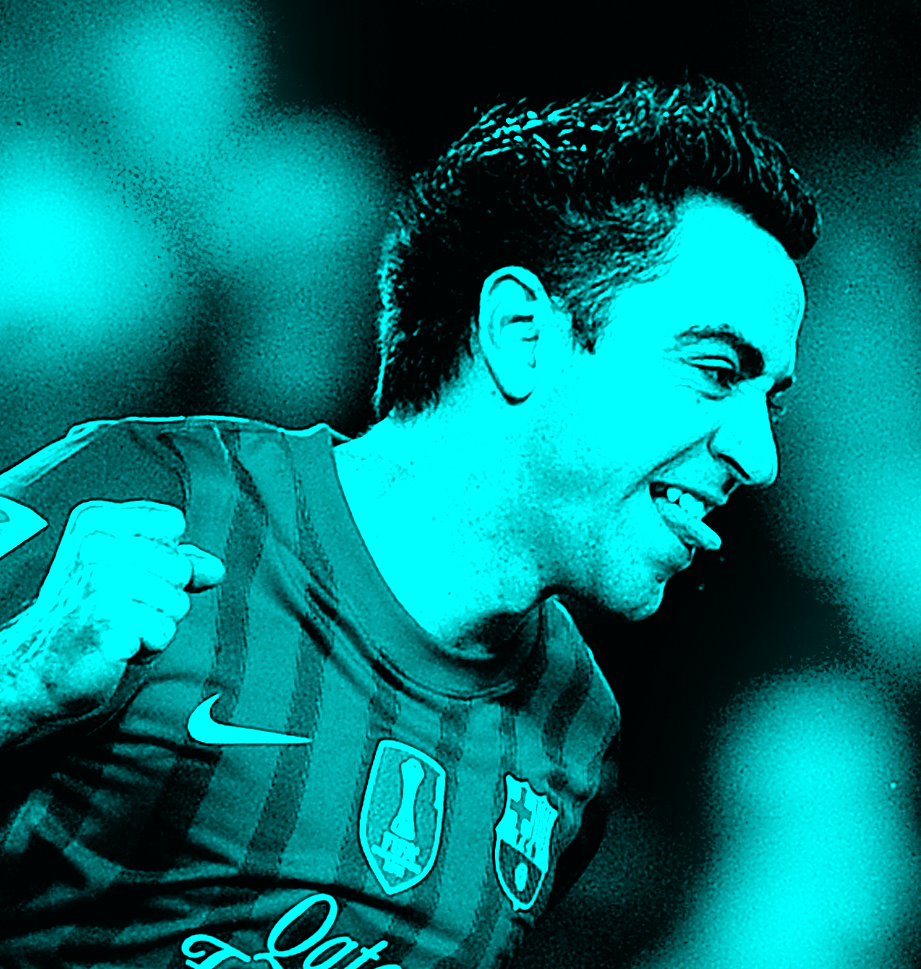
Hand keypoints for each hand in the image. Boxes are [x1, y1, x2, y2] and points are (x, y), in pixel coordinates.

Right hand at [18, 499, 223, 718]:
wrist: (39, 666)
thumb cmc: (85, 614)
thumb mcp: (130, 572)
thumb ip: (177, 561)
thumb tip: (215, 568)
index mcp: (99, 520)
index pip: (171, 523)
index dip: (164, 555)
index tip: (133, 572)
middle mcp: (95, 545)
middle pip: (179, 567)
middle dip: (163, 596)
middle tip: (123, 608)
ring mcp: (98, 582)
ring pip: (176, 602)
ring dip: (156, 624)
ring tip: (121, 626)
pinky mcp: (104, 620)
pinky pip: (162, 631)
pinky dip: (149, 647)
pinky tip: (120, 645)